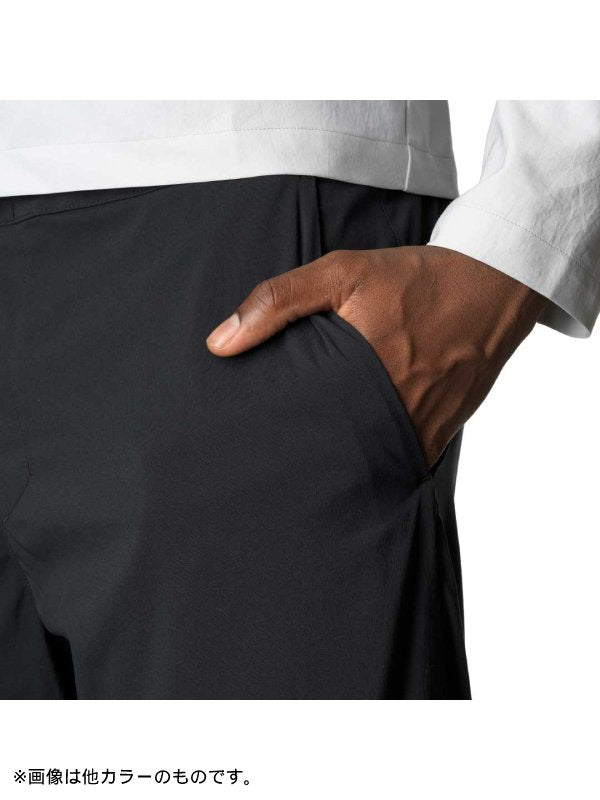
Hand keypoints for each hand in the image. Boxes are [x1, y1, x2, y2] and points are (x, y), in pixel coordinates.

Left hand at [206, 246, 546, 465]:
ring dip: (341, 469)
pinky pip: (401, 462)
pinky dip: (377, 464)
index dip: (277, 444)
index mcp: (363, 373)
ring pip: (369, 467)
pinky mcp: (440, 433)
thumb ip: (279, 301)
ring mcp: (422, 428)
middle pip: (336, 458)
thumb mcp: (343, 272)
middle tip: (270, 471)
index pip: (305, 427)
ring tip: (306, 474)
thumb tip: (220, 344)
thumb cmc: (414, 279)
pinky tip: (355, 460)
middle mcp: (395, 410)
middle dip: (304, 466)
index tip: (249, 451)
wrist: (491, 288)